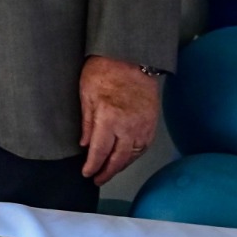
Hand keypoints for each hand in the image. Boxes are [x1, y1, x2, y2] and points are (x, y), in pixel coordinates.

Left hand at [79, 55, 159, 185]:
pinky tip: (126, 157)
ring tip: (110, 170)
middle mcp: (128, 126)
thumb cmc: (104, 71)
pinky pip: (143, 146)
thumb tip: (85, 145)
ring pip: (133, 155)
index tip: (87, 173)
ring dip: (121, 166)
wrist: (131, 57)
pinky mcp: (152, 122)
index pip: (100, 151)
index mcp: (109, 119)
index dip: (92, 166)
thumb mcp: (86, 94)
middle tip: (97, 179)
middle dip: (107, 172)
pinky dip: (134, 155)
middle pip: (118, 158)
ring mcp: (143, 125)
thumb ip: (87, 122)